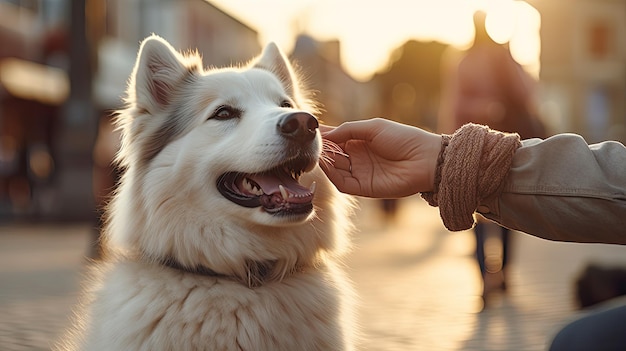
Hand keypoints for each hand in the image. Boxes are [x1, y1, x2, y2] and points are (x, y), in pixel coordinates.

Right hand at [319, 118, 441, 197]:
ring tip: (314, 154)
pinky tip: (327, 166)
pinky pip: (342, 183)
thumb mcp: (373, 127)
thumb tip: (326, 134)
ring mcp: (360, 173)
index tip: (308, 131)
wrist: (424, 160)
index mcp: (360, 141)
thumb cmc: (403, 138)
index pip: (335, 139)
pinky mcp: (363, 188)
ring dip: (324, 163)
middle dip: (321, 150)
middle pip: (332, 155)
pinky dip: (332, 176)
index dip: (323, 136)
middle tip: (307, 145)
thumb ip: (348, 130)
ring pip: (334, 170)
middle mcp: (357, 157)